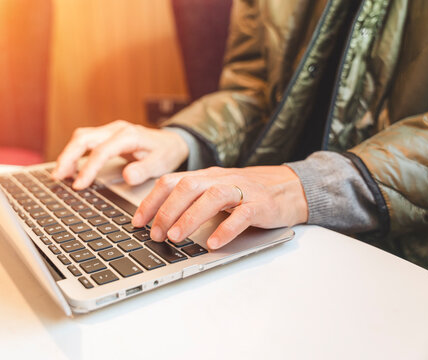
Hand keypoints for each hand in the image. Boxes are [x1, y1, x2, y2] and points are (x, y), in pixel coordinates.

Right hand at [52, 120, 188, 188]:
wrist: (172, 142)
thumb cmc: (166, 153)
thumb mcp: (161, 164)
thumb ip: (144, 170)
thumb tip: (127, 176)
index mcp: (129, 135)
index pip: (102, 150)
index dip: (88, 168)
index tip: (79, 185)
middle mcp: (116, 129)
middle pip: (84, 138)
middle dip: (68, 157)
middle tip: (58, 177)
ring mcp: (110, 130)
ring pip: (81, 137)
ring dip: (67, 154)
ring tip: (58, 175)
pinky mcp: (106, 136)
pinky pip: (85, 141)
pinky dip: (74, 154)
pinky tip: (68, 168)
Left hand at [132, 166, 307, 248]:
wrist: (290, 188)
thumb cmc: (247, 193)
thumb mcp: (216, 191)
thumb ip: (193, 201)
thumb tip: (159, 222)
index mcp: (206, 176)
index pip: (171, 181)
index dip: (151, 201)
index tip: (137, 222)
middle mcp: (221, 179)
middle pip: (188, 187)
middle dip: (166, 211)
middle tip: (155, 234)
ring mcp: (242, 190)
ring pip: (213, 197)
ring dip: (190, 217)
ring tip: (176, 238)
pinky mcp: (261, 205)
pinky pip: (242, 215)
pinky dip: (226, 229)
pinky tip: (214, 243)